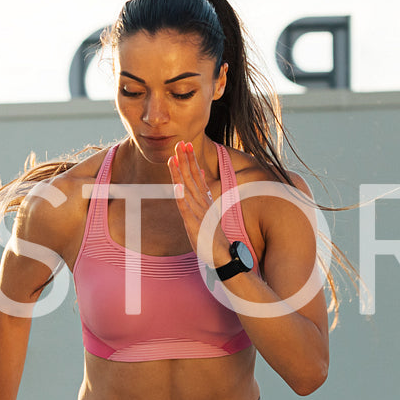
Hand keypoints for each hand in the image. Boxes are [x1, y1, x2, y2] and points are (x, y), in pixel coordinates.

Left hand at [167, 139, 228, 267]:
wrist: (223, 257)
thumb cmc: (214, 237)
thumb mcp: (207, 214)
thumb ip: (203, 196)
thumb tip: (200, 176)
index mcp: (204, 200)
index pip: (197, 176)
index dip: (190, 160)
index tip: (185, 145)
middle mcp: (202, 203)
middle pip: (192, 178)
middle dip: (186, 159)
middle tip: (181, 142)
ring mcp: (198, 212)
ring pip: (187, 188)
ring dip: (181, 172)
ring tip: (175, 156)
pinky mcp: (195, 224)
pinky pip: (186, 209)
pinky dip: (181, 197)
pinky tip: (176, 186)